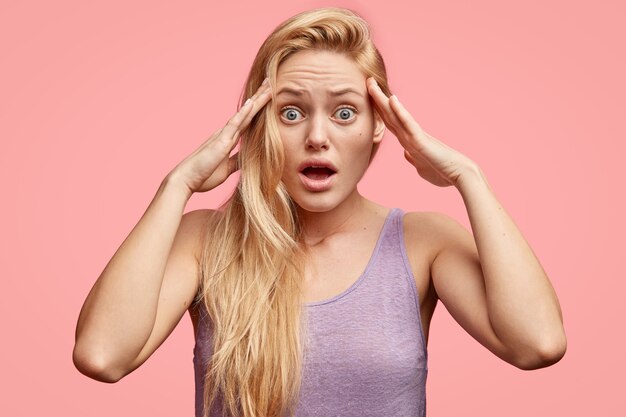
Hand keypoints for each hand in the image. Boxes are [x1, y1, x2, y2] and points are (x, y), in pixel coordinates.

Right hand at [167, 79, 271, 194]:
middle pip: (248, 112)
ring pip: (245, 114)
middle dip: (260, 98)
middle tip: (271, 82)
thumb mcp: (227, 169)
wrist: (186, 180)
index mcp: (229, 139)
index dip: (258, 109)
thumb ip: (237, 161)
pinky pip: (234, 124)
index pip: (248, 121)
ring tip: (268, 86)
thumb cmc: (203, 175)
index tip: (269, 97)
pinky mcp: (221, 141)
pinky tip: (252, 102)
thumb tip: (249, 158)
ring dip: (257, 100)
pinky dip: (244, 113)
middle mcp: (227, 133)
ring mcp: (224, 135)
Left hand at [367, 77, 478, 187]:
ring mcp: (415, 137)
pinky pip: (408, 124)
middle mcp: (410, 136)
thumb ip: (413, 158)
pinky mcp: (421, 141)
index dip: (379, 110)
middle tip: (368, 81)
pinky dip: (400, 112)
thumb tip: (407, 154)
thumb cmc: (443, 172)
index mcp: (409, 142)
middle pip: (389, 115)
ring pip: (395, 115)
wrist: (460, 176)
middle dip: (377, 99)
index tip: (370, 97)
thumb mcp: (422, 167)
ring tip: (372, 83)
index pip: (391, 123)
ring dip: (382, 100)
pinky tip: (392, 99)